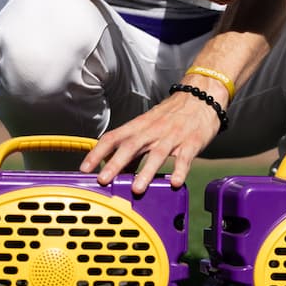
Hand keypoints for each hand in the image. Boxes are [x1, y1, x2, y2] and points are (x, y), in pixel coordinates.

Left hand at [79, 88, 222, 193]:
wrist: (201, 97)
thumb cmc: (171, 115)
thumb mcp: (148, 126)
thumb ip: (132, 148)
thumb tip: (114, 169)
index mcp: (139, 126)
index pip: (113, 137)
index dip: (97, 153)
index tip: (84, 168)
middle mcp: (153, 130)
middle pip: (131, 146)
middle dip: (115, 164)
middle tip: (103, 180)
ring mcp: (172, 136)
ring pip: (157, 154)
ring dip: (146, 172)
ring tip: (137, 189)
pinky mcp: (191, 142)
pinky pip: (185, 158)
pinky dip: (180, 170)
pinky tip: (175, 183)